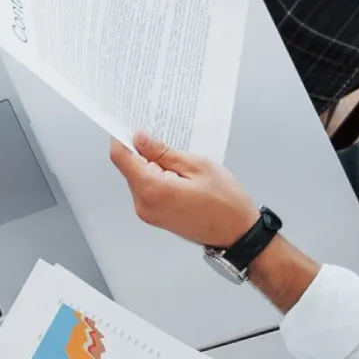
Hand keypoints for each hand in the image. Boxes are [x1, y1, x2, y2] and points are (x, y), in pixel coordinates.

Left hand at [109, 132, 257, 247]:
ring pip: (138, 178)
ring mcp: (148, 213)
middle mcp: (144, 204)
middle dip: (140, 150)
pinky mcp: (155, 216)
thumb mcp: (196, 166)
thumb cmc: (225, 203)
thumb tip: (139, 138)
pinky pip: (147, 189)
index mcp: (152, 189)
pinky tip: (176, 172)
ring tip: (177, 158)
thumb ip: (163, 152)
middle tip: (162, 137)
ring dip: (151, 164)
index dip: (121, 137)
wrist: (237, 234)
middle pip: (128, 168)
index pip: (121, 157)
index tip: (130, 124)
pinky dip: (156, 177)